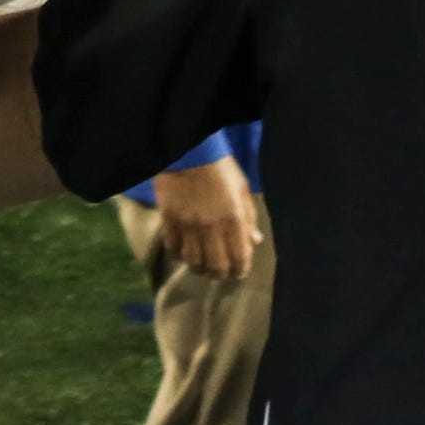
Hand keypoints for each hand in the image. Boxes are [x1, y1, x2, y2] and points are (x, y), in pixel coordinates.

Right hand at [153, 157, 259, 281]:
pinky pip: (173, 249)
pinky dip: (180, 255)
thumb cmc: (220, 167)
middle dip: (221, 274)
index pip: (239, 258)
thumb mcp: (242, 189)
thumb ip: (249, 217)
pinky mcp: (169, 220)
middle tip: (221, 273)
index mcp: (233, 218)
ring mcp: (187, 225)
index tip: (239, 272)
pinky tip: (185, 252)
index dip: (240, 270)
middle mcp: (210, 226)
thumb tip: (255, 241)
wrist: (188, 150)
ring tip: (203, 266)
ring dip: (200, 268)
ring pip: (193, 262)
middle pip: (215, 266)